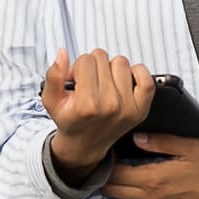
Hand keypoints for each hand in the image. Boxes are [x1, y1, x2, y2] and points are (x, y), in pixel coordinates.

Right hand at [43, 48, 157, 178]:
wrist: (85, 144)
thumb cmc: (70, 120)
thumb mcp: (52, 101)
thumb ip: (53, 76)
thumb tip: (62, 54)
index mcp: (87, 105)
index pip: (86, 60)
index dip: (77, 67)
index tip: (76, 80)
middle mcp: (110, 106)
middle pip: (102, 58)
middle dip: (92, 66)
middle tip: (88, 83)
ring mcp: (128, 107)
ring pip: (121, 62)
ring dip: (110, 69)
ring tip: (103, 84)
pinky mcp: (141, 108)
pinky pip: (146, 78)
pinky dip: (137, 73)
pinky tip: (123, 81)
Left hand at [105, 134, 198, 198]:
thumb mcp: (188, 146)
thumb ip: (160, 141)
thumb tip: (136, 138)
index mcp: (154, 179)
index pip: (115, 175)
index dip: (105, 164)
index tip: (104, 153)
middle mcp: (152, 198)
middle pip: (113, 191)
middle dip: (105, 177)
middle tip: (104, 162)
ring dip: (118, 187)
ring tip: (118, 171)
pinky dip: (132, 195)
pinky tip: (138, 183)